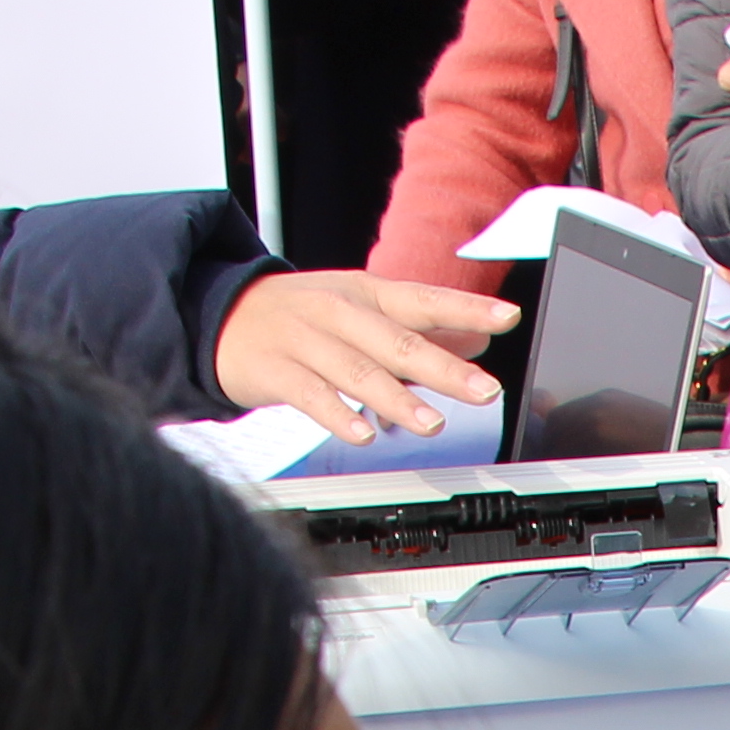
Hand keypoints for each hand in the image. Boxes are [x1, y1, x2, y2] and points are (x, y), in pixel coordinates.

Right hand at [209, 270, 516, 442]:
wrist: (221, 315)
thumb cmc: (303, 315)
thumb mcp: (363, 310)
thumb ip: (420, 328)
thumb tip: (477, 337)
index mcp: (367, 294)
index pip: (424, 299)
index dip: (467, 308)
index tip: (507, 318)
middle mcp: (340, 312)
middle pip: (397, 340)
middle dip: (444, 366)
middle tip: (484, 389)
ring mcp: (306, 340)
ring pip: (357, 370)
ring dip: (397, 398)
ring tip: (432, 422)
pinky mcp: (275, 370)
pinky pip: (310, 395)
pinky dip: (338, 415)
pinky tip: (362, 435)